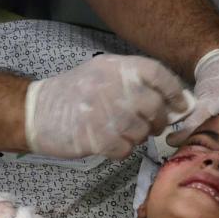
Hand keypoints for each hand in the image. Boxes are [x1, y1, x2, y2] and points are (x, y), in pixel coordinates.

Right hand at [25, 55, 188, 158]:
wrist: (37, 111)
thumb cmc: (75, 93)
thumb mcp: (103, 73)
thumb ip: (136, 81)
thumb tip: (177, 99)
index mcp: (116, 67)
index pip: (158, 74)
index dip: (174, 92)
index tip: (180, 106)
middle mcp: (112, 86)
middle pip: (154, 107)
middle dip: (158, 120)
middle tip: (151, 126)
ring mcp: (104, 113)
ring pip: (142, 131)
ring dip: (137, 137)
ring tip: (122, 132)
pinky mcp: (96, 138)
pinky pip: (125, 149)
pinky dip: (122, 150)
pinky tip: (110, 143)